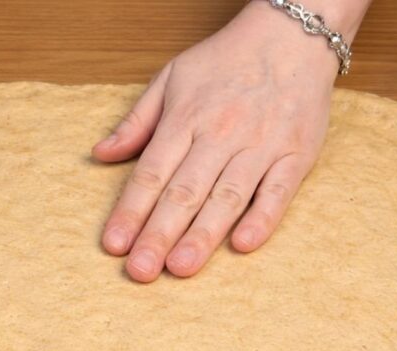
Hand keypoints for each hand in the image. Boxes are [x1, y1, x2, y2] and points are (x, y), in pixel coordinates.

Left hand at [94, 1, 355, 281]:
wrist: (293, 33)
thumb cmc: (227, 59)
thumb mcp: (171, 78)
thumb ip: (136, 121)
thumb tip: (100, 155)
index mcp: (186, 118)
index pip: (151, 172)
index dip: (130, 210)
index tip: (114, 244)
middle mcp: (221, 134)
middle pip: (184, 192)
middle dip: (159, 234)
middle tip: (141, 271)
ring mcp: (261, 146)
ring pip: (227, 197)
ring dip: (203, 235)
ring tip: (180, 267)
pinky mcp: (296, 154)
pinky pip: (278, 191)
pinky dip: (263, 218)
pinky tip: (244, 244)